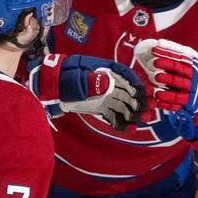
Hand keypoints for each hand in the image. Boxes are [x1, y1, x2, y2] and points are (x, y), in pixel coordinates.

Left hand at [29, 53, 146, 129]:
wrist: (48, 87)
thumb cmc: (61, 78)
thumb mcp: (74, 77)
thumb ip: (90, 81)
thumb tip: (107, 84)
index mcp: (102, 69)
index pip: (123, 73)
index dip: (134, 81)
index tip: (143, 90)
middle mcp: (106, 81)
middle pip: (126, 90)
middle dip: (138, 99)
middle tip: (149, 109)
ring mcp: (102, 94)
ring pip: (122, 103)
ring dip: (133, 111)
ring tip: (145, 120)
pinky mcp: (98, 106)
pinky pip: (112, 113)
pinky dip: (120, 121)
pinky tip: (128, 128)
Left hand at [134, 39, 197, 139]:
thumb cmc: (195, 76)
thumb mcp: (192, 62)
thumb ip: (177, 53)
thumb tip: (160, 42)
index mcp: (194, 67)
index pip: (180, 58)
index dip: (167, 53)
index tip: (155, 49)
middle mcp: (193, 79)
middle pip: (179, 72)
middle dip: (167, 67)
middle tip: (154, 62)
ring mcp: (191, 93)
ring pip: (178, 92)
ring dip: (166, 90)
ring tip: (155, 84)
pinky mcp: (188, 105)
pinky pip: (177, 105)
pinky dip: (167, 104)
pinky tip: (158, 101)